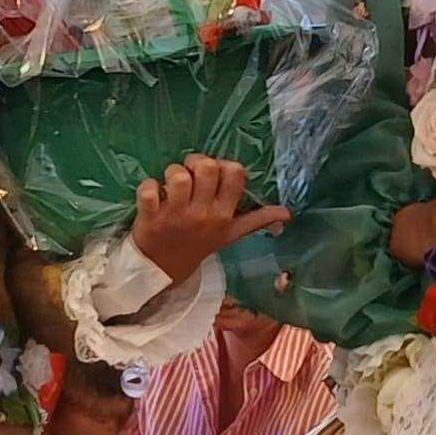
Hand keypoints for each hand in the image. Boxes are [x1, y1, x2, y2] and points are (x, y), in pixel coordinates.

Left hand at [132, 156, 289, 281]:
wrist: (163, 271)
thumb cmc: (197, 245)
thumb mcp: (230, 235)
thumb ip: (256, 220)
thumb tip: (287, 213)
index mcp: (223, 215)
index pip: (235, 174)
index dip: (224, 165)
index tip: (214, 176)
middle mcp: (202, 214)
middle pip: (208, 167)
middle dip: (196, 162)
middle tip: (190, 174)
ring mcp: (175, 215)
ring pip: (178, 176)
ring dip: (172, 173)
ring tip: (170, 184)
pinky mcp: (150, 216)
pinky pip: (149, 190)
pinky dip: (148, 186)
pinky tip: (152, 195)